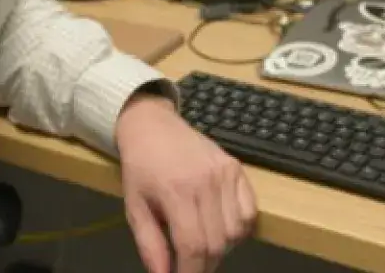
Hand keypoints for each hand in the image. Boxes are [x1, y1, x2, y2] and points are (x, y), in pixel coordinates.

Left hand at [114, 91, 255, 272]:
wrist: (153, 126)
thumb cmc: (140, 168)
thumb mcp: (135, 208)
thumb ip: (150, 246)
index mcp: (176, 192)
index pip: (193, 246)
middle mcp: (206, 182)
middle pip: (217, 243)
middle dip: (205, 265)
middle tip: (191, 267)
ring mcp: (226, 174)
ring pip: (236, 231)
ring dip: (222, 248)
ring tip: (204, 246)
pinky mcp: (237, 168)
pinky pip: (249, 211)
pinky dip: (239, 228)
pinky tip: (221, 227)